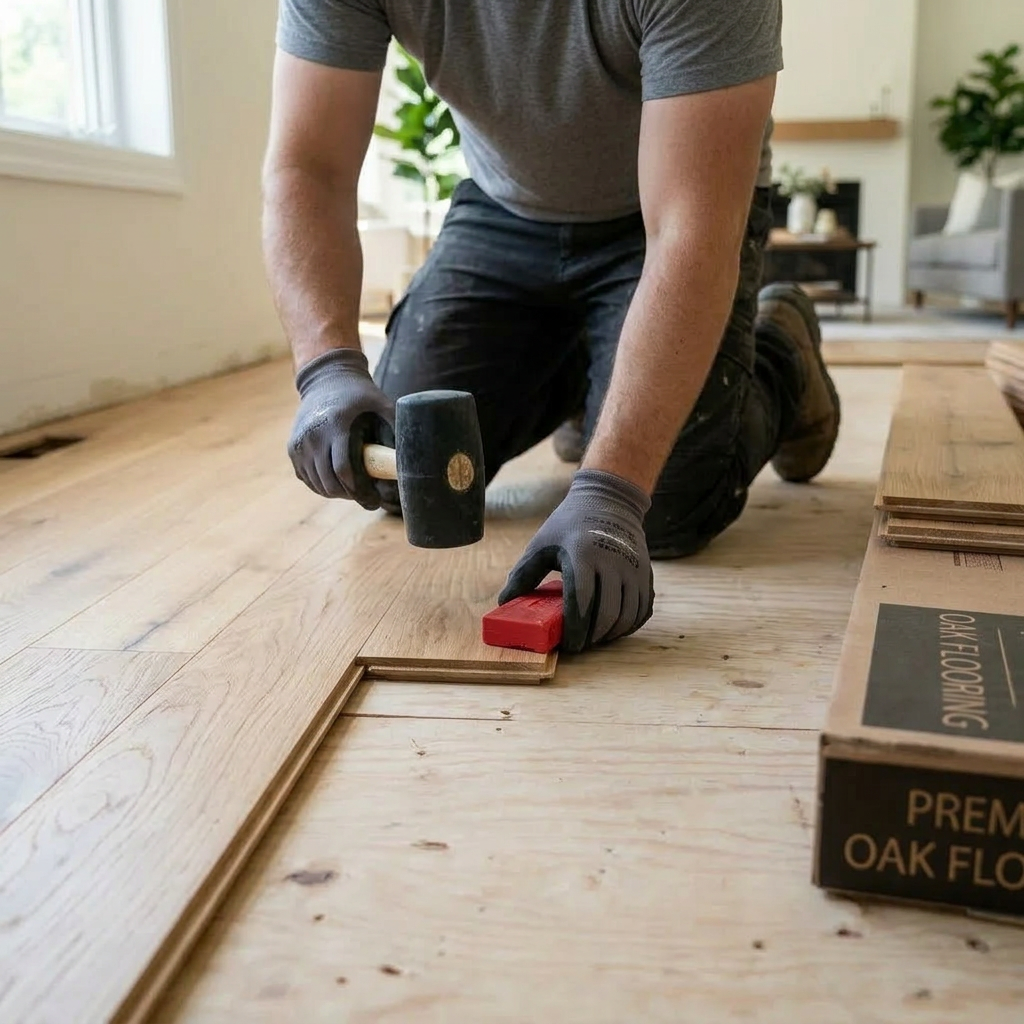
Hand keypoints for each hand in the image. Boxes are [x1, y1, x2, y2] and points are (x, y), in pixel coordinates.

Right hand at [288, 348, 394, 507]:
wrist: (326, 379)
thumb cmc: (361, 395)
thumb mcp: (382, 405)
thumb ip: (397, 428)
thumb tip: (416, 456)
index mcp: (336, 426)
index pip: (344, 470)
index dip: (360, 491)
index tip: (374, 501)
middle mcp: (312, 436)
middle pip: (330, 482)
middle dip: (351, 496)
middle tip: (368, 500)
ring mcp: (299, 443)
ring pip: (318, 484)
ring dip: (337, 493)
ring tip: (354, 490)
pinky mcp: (292, 448)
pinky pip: (307, 478)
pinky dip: (322, 485)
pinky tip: (338, 482)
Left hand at [499, 469, 653, 651]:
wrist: (609, 500)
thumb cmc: (569, 524)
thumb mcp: (542, 543)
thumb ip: (523, 574)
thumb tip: (503, 602)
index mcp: (583, 555)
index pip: (581, 603)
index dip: (575, 630)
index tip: (568, 646)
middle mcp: (613, 562)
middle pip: (607, 615)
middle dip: (593, 638)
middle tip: (580, 645)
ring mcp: (633, 568)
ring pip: (628, 616)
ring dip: (611, 634)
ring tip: (595, 637)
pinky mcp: (645, 572)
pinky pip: (643, 609)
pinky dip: (629, 625)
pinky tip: (614, 628)